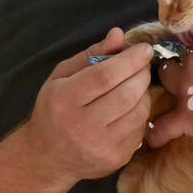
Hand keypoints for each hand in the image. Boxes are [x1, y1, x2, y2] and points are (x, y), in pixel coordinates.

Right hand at [18, 28, 154, 189]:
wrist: (48, 158)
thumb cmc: (54, 110)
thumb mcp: (62, 77)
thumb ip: (90, 54)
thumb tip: (118, 34)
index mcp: (64, 100)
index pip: (105, 76)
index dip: (129, 60)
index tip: (144, 48)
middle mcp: (82, 126)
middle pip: (126, 94)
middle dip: (141, 74)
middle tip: (143, 64)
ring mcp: (101, 146)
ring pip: (138, 112)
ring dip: (144, 93)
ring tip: (136, 84)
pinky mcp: (116, 158)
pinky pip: (140, 129)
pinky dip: (141, 113)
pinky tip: (131, 106)